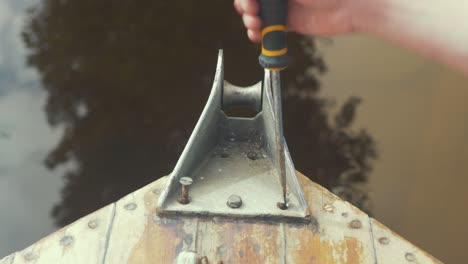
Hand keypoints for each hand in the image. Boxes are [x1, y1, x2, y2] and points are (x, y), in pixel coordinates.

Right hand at [234, 0, 360, 41]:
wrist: (353, 5)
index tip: (250, 0)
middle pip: (252, 0)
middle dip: (246, 5)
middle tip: (252, 10)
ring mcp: (284, 7)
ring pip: (257, 14)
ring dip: (250, 20)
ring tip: (256, 23)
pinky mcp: (290, 24)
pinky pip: (268, 30)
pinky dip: (259, 33)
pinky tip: (257, 34)